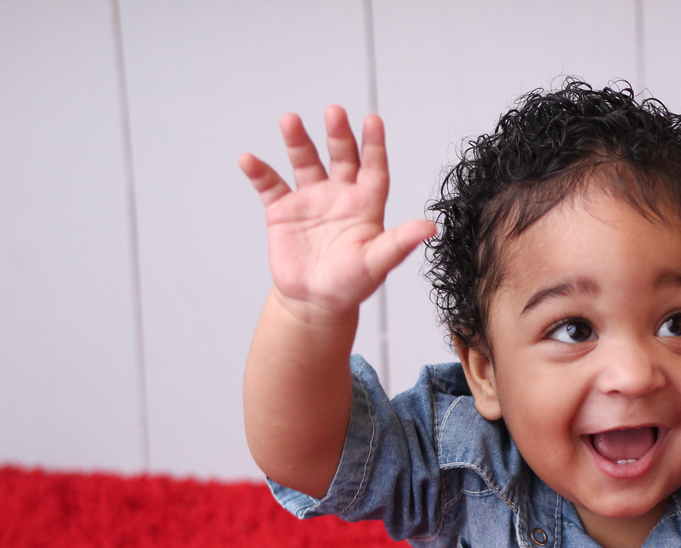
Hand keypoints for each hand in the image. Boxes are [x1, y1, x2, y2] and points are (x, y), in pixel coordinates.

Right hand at [239, 106, 435, 323]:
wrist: (315, 302)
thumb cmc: (351, 284)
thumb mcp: (377, 263)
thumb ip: (400, 242)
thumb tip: (430, 227)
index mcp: (365, 205)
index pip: (373, 168)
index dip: (374, 145)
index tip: (373, 120)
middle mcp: (339, 195)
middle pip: (341, 157)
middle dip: (338, 134)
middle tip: (334, 111)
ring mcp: (310, 200)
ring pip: (305, 162)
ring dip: (298, 141)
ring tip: (290, 120)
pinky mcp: (283, 211)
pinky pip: (270, 185)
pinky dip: (260, 172)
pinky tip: (249, 160)